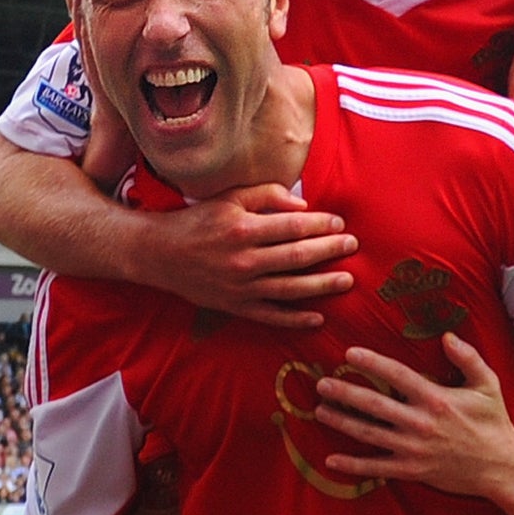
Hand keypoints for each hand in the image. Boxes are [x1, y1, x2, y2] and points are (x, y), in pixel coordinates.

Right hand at [147, 184, 357, 328]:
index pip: (294, 227)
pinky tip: (317, 317)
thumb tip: (302, 206)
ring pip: (291, 289)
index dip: (321, 225)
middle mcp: (244, 260)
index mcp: (243, 229)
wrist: (160, 254)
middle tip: (353, 246)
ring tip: (347, 280)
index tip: (339, 223)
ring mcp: (240, 288)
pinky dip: (295, 319)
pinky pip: (271, 316)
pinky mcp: (235, 307)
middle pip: (298, 256)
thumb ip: (266, 195)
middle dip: (330, 251)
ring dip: (322, 285)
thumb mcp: (228, 198)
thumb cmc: (198, 221)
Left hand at [315, 334, 513, 496]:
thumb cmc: (494, 422)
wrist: (501, 467)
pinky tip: (330, 460)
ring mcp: (413, 448)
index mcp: (435, 398)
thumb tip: (446, 335)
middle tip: (321, 385)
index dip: (372, 363)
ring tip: (320, 411)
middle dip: (345, 393)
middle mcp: (419, 423)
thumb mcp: (488, 384)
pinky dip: (352, 465)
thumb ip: (467, 357)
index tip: (349, 354)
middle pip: (374, 404)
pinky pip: (376, 467)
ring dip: (342, 422)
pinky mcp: (411, 470)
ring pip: (369, 434)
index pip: (397, 375)